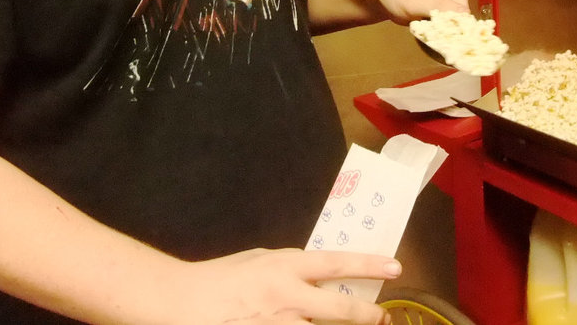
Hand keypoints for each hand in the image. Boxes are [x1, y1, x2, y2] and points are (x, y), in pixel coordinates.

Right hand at [175, 248, 399, 323]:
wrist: (182, 302)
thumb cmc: (219, 277)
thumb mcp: (257, 259)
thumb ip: (288, 267)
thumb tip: (313, 272)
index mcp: (284, 267)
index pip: (336, 263)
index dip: (369, 265)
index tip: (394, 266)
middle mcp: (287, 298)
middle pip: (340, 310)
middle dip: (367, 316)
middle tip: (381, 317)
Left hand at [370, 0, 469, 25]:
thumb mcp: (414, 0)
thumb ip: (438, 6)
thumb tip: (464, 14)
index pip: (464, 10)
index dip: (453, 25)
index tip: (436, 32)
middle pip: (462, 18)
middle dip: (446, 27)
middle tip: (425, 27)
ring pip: (456, 23)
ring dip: (441, 29)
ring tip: (423, 24)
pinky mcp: (446, 7)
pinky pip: (449, 23)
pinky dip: (438, 29)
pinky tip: (425, 25)